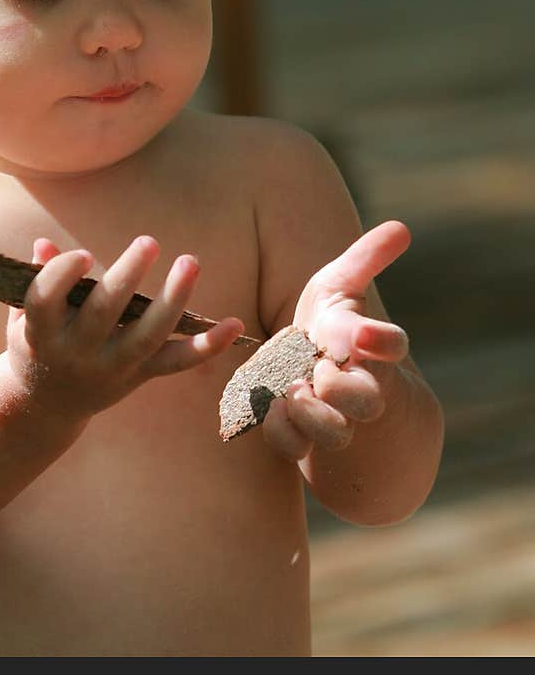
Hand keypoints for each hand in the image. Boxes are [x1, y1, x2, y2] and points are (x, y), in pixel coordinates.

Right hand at [6, 235, 244, 421]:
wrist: (45, 406)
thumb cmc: (34, 342)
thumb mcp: (22, 317)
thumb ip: (34, 279)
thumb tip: (44, 244)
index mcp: (40, 334)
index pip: (46, 302)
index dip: (63, 276)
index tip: (85, 255)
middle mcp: (76, 354)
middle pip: (104, 313)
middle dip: (127, 277)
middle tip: (148, 242)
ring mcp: (111, 368)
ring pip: (147, 336)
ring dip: (173, 299)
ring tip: (189, 261)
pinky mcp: (139, 376)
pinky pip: (177, 362)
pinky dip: (208, 346)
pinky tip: (235, 324)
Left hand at [262, 221, 411, 462]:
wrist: (313, 377)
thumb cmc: (328, 324)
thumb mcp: (341, 286)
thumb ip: (366, 259)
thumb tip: (402, 227)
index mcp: (366, 345)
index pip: (391, 344)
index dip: (383, 340)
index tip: (365, 333)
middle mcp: (355, 386)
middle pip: (366, 402)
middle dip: (342, 388)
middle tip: (322, 370)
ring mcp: (330, 416)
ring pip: (333, 432)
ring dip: (312, 413)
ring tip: (294, 391)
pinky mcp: (300, 438)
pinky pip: (294, 446)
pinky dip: (282, 430)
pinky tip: (272, 407)